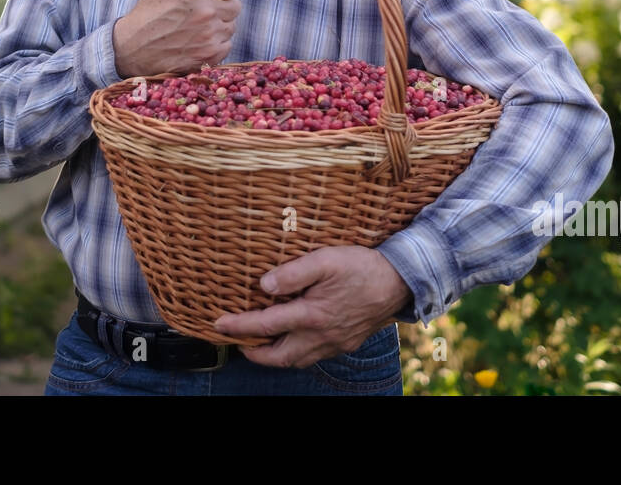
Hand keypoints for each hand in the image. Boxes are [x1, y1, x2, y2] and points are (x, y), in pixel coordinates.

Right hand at [111, 0, 243, 78]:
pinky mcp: (210, 55)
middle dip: (223, 6)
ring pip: (232, 26)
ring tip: (197, 26)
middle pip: (236, 6)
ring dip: (219, 25)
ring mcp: (210, 35)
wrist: (132, 48)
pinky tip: (197, 41)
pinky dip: (216, 44)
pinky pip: (227, 45)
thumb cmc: (149, 10)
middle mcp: (207, 11)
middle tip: (204, 9)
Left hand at [213, 246, 413, 368]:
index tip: (219, 324)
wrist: (402, 281)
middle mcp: (321, 336)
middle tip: (238, 341)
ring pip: (296, 360)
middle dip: (254, 353)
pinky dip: (296, 352)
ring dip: (275, 356)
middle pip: (278, 357)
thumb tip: (264, 286)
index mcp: (312, 315)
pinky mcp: (346, 343)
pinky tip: (294, 338)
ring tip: (261, 342)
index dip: (239, 326)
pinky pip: (314, 356)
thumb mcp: (326, 260)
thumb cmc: (363, 267)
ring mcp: (335, 343)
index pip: (266, 325)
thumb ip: (293, 273)